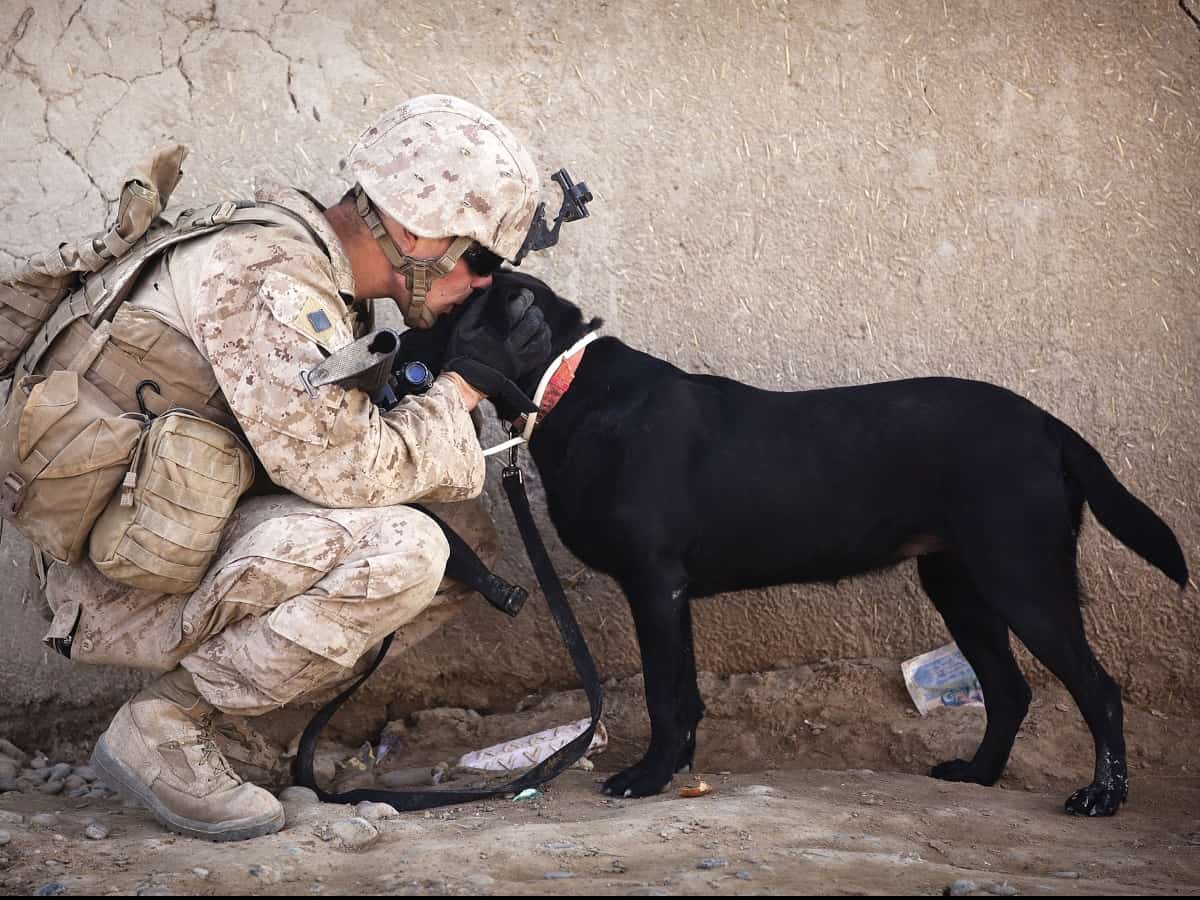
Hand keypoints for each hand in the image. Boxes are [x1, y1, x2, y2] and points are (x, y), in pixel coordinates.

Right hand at [444, 288, 550, 410]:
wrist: (466, 382)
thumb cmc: (462, 353)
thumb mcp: (463, 327)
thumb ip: (478, 308)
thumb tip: (491, 292)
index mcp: (495, 332)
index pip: (517, 309)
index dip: (525, 298)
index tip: (526, 294)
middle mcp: (509, 345)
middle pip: (532, 322)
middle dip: (535, 311)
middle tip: (532, 307)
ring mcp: (518, 358)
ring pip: (540, 337)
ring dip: (542, 325)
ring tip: (538, 321)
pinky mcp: (522, 368)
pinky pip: (541, 353)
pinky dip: (545, 342)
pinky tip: (541, 336)